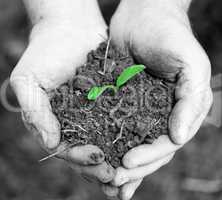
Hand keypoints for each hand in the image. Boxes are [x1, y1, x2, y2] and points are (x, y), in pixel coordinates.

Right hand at [10, 1, 114, 183]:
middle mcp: (75, 123)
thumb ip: (35, 112)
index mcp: (54, 124)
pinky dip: (130, 134)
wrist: (68, 29)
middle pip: (88, 152)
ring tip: (132, 171)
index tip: (98, 159)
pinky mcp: (111, 102)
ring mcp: (94, 114)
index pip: (66, 149)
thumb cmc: (44, 53)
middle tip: (118, 177)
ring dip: (118, 158)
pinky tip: (141, 142)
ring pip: (107, 142)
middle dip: (102, 166)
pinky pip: (120, 121)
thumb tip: (51, 143)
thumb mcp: (28, 81)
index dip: (81, 158)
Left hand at [102, 0, 212, 198]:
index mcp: (179, 111)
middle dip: (132, 168)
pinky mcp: (120, 100)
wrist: (144, 15)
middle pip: (148, 150)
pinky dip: (107, 143)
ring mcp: (139, 109)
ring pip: (130, 143)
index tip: (128, 164)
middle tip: (112, 180)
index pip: (167, 144)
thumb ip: (191, 101)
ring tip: (104, 182)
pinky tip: (96, 156)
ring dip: (118, 163)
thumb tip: (179, 137)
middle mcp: (160, 114)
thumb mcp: (191, 65)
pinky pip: (113, 126)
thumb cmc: (170, 35)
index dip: (149, 157)